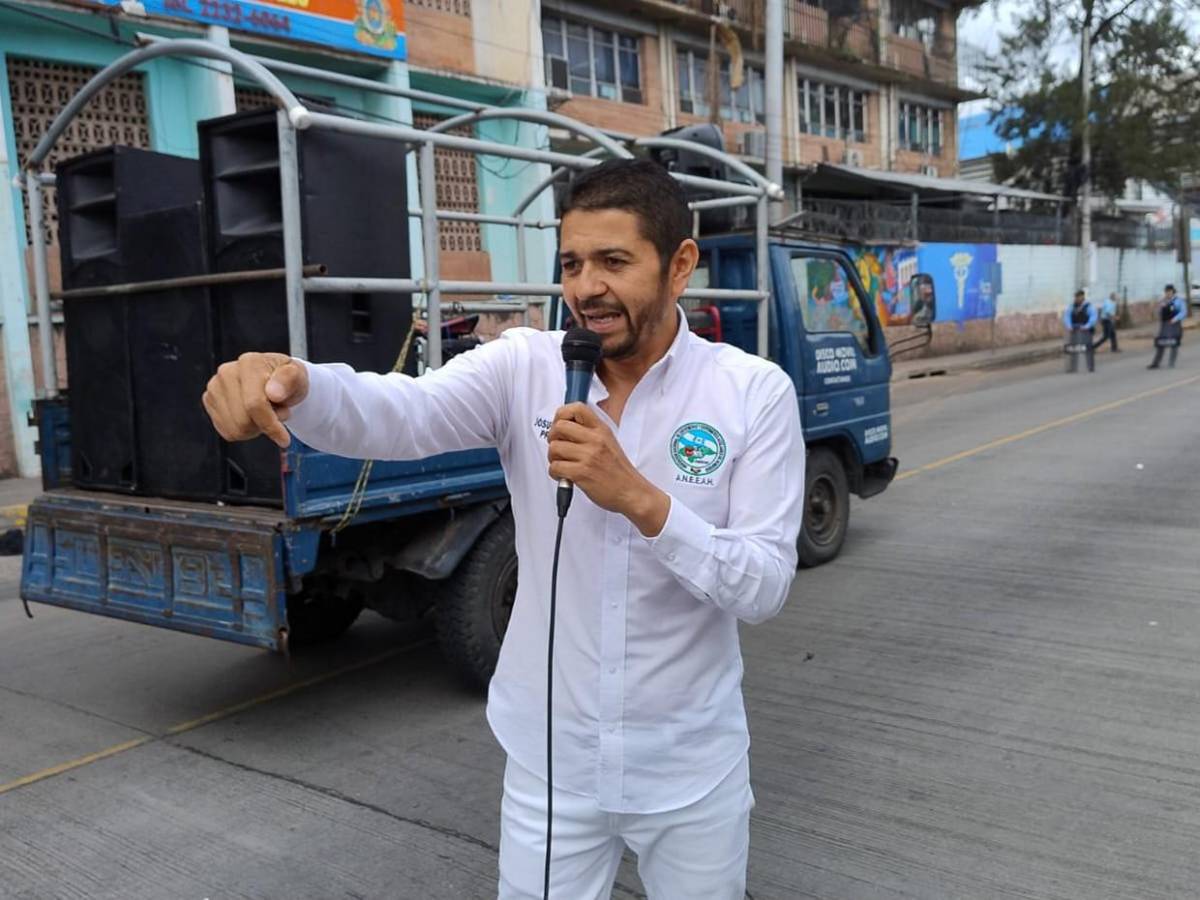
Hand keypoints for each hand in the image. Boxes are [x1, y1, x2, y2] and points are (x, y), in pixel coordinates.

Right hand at [202, 352, 308, 448]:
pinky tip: (252, 416)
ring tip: (265, 413)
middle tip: (277, 413)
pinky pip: (227, 431)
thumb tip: (273, 393)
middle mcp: (227, 372)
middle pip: (242, 421)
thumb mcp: (298, 377)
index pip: (254, 404)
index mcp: (250, 363)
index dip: (270, 425)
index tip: (284, 439)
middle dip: (265, 425)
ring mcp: (215, 386)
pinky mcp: (209, 400)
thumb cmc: (288, 380)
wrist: (276, 380)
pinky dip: (244, 431)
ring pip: (234, 429)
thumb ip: (290, 380)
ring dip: (255, 429)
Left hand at [547, 403, 669, 536]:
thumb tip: (564, 428)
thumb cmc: (618, 471)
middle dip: (552, 438)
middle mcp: (595, 440)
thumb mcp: (608, 442)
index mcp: (601, 430)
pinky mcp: (582, 473)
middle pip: (559, 427)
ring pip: (554, 448)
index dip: (561, 415)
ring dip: (553, 458)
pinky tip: (564, 475)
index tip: (559, 425)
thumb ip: (589, 432)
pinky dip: (555, 473)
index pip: (576, 408)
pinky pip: (555, 467)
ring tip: (562, 463)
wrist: (631, 492)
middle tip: (558, 447)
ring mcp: (589, 456)